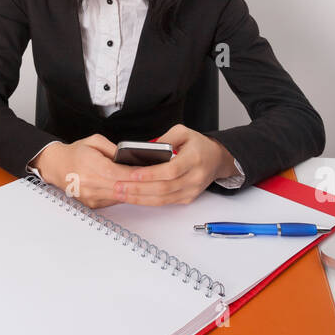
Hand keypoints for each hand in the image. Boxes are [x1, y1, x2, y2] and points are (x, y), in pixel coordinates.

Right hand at [30, 135, 145, 208]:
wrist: (56, 166)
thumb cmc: (76, 152)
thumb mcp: (94, 141)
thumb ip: (113, 148)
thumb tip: (132, 157)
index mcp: (88, 164)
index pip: (116, 172)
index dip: (134, 173)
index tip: (151, 171)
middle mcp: (88, 183)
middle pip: (120, 187)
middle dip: (141, 185)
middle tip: (159, 180)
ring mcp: (89, 196)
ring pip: (119, 196)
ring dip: (136, 193)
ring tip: (153, 186)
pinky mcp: (92, 204)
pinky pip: (114, 200)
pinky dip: (126, 195)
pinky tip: (137, 190)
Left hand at [108, 124, 234, 206]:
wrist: (216, 159)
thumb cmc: (198, 145)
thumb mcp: (183, 132)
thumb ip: (166, 138)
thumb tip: (146, 148)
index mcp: (194, 159)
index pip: (171, 170)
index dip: (151, 174)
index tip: (133, 173)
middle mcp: (194, 178)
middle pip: (163, 188)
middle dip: (138, 188)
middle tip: (118, 186)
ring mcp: (191, 191)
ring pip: (162, 199)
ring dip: (139, 198)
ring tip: (121, 193)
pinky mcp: (187, 198)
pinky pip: (165, 203)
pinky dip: (147, 201)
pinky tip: (134, 197)